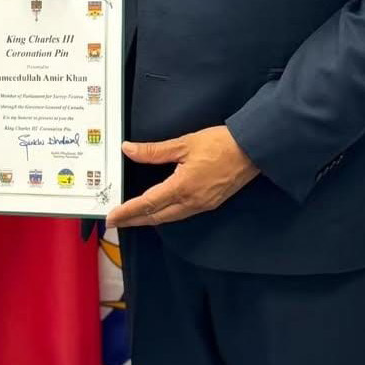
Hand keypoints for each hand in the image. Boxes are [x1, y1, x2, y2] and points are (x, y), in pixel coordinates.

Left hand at [107, 126, 257, 228]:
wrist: (253, 150)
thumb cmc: (220, 143)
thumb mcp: (184, 144)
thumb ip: (153, 151)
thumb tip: (128, 150)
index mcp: (182, 187)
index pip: (147, 204)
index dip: (127, 212)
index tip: (111, 218)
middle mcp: (191, 202)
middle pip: (156, 217)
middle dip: (134, 220)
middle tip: (116, 221)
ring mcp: (202, 205)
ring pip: (169, 218)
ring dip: (149, 219)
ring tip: (133, 217)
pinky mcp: (210, 203)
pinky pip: (181, 214)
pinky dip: (165, 214)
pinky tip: (159, 209)